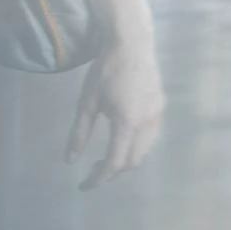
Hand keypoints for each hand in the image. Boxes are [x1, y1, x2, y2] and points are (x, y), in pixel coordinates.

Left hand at [67, 35, 164, 189]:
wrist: (132, 43)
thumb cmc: (105, 71)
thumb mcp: (86, 102)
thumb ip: (79, 133)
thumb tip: (70, 161)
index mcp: (127, 122)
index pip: (115, 162)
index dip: (99, 178)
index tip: (84, 185)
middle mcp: (147, 122)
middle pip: (133, 161)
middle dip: (112, 171)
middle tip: (91, 171)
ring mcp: (157, 114)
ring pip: (145, 151)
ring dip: (126, 160)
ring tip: (105, 157)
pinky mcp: (160, 107)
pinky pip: (151, 137)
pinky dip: (135, 147)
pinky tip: (120, 139)